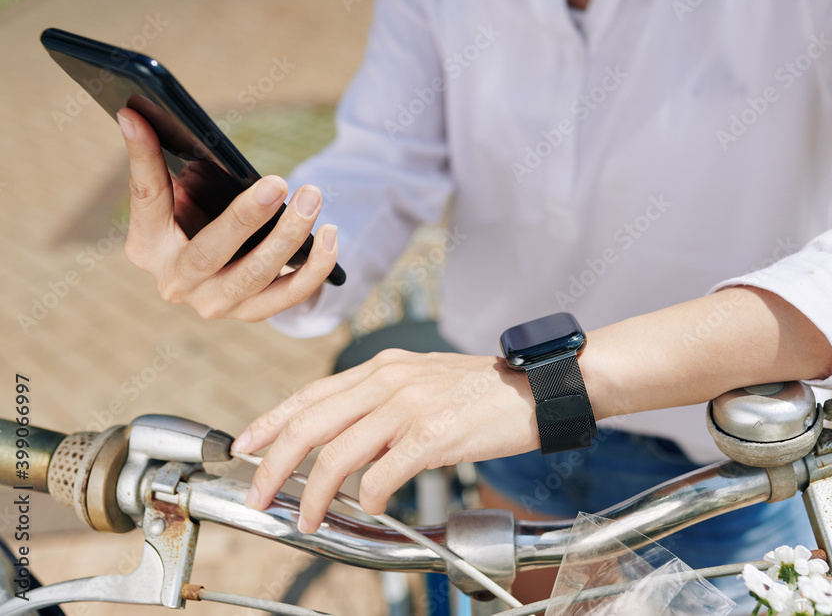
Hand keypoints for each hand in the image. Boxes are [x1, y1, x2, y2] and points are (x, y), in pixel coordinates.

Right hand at [117, 108, 338, 320]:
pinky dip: (315, 266)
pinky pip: (290, 294)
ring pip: (256, 274)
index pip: (146, 199)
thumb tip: (141, 117)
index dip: (141, 158)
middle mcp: (176, 282)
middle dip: (246, 216)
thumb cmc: (196, 220)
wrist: (215, 277)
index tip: (137, 116)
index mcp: (147, 247)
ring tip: (312, 197)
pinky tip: (331, 234)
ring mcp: (214, 303)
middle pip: (210, 251)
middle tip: (277, 182)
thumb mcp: (179, 196)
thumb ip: (166, 166)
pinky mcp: (251, 313)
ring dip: (289, 235)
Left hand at [231, 349, 539, 529]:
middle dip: (275, 464)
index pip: (311, 394)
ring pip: (338, 453)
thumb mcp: (423, 382)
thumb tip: (346, 445)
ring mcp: (410, 404)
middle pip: (311, 423)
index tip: (245, 445)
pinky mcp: (435, 433)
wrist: (536, 388)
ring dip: (315, 493)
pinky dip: (370, 497)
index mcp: (382, 366)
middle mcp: (389, 379)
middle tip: (259, 495)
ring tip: (308, 517)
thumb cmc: (482, 391)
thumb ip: (381, 407)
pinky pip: (384, 474)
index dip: (271, 421)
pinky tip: (374, 506)